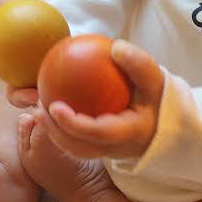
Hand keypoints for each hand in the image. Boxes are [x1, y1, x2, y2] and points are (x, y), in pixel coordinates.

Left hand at [33, 40, 163, 159]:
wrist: (164, 123)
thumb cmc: (157, 98)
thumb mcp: (155, 79)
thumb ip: (139, 64)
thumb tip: (115, 47)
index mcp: (128, 134)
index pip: (97, 133)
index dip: (73, 123)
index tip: (54, 105)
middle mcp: (115, 149)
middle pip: (78, 147)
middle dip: (54, 132)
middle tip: (37, 109)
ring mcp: (107, 153)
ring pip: (74, 150)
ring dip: (53, 133)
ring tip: (37, 111)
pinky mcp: (100, 150)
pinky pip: (76, 144)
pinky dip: (60, 130)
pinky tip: (48, 110)